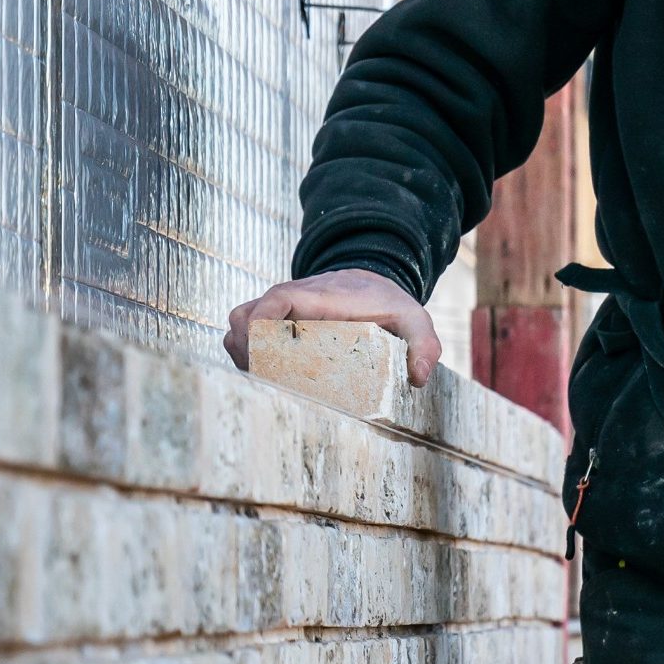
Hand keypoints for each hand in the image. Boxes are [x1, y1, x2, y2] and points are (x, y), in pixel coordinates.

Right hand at [225, 269, 444, 385]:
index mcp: (322, 298)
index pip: (279, 300)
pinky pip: (243, 330)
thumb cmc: (389, 303)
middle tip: (261, 382)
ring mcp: (279, 309)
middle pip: (246, 316)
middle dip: (244, 348)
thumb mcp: (415, 319)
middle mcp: (292, 300)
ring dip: (240, 350)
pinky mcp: (274, 319)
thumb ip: (424, 344)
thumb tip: (419, 377)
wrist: (372, 281)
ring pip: (238, 323)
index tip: (258, 349)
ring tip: (258, 382)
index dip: (260, 322)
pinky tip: (260, 374)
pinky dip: (242, 349)